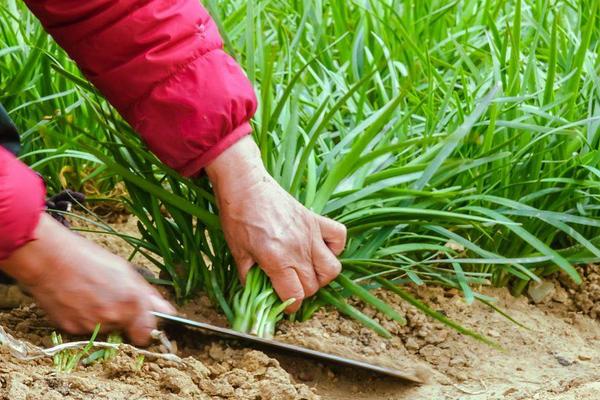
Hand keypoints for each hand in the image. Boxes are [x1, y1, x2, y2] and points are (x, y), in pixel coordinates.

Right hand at [0, 214, 174, 344]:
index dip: (145, 327)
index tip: (141, 321)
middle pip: (125, 331)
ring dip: (102, 318)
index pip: (147, 334)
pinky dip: (84, 319)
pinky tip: (78, 300)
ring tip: (91, 294)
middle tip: (110, 297)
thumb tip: (166, 311)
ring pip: (105, 330)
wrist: (50, 260)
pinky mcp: (72, 330)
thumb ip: (148, 295)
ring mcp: (92, 326)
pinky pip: (85, 330)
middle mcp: (114, 318)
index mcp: (133, 303)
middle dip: (123, 319)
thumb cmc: (90, 259)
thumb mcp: (126, 271)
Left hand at [206, 136, 346, 311]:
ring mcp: (311, 234)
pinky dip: (335, 247)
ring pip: (332, 268)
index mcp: (276, 260)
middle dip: (303, 292)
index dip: (290, 306)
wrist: (245, 186)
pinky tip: (320, 248)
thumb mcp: (237, 252)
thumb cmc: (237, 218)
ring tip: (308, 272)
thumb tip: (257, 294)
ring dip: (322, 276)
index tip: (285, 304)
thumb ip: (249, 277)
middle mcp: (298, 249)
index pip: (295, 295)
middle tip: (291, 286)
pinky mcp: (316, 219)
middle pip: (313, 285)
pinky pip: (339, 237)